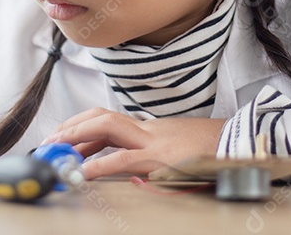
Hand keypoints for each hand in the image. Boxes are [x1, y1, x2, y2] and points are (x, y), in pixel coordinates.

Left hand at [42, 108, 225, 179]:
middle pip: (102, 117)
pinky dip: (100, 165)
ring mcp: (153, 140)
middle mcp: (149, 129)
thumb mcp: (180, 146)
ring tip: (58, 147)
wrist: (239, 144)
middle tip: (51, 140)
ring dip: (78, 136)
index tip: (65, 138)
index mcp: (151, 128)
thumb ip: (155, 150)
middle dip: (73, 126)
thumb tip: (135, 166)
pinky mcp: (159, 157)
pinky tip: (84, 172)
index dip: (83, 127)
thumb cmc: (213, 149)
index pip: (110, 120)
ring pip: (107, 127)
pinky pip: (123, 159)